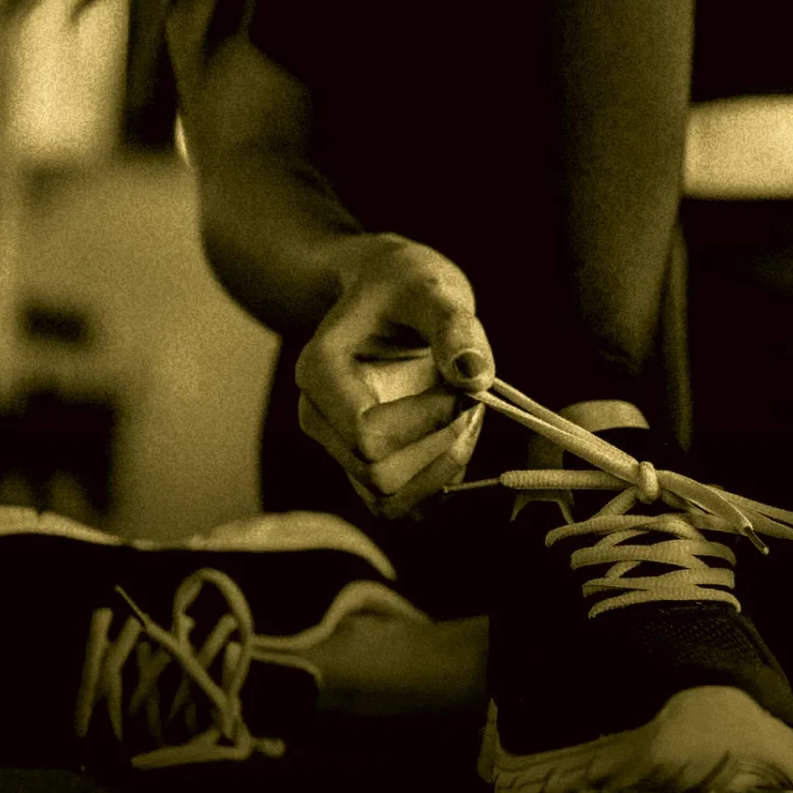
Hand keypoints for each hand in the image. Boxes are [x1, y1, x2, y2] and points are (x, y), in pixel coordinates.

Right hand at [294, 234, 495, 517]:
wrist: (390, 298)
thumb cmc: (407, 286)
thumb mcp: (433, 288)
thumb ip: (455, 326)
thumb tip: (473, 375)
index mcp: (319, 372)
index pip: (367, 436)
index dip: (429, 420)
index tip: (464, 384)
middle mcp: (318, 417)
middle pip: (379, 474)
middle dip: (440, 444)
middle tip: (472, 400)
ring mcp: (338, 447)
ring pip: (389, 501)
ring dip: (442, 468)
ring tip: (465, 417)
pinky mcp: (365, 467)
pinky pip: (402, 506)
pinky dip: (439, 482)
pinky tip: (457, 436)